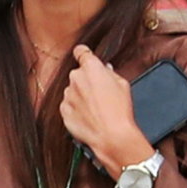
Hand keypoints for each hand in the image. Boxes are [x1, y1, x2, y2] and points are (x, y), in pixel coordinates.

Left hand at [58, 46, 152, 178]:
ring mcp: (68, 95)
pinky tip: (89, 117)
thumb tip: (104, 71)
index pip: (81, 52)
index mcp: (91, 67)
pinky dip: (76, 110)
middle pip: (79, 74)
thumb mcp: (123, 84)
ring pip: (73, 91)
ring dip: (81, 96)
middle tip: (100, 93)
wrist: (111, 135)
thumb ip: (110, 73)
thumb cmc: (119, 111)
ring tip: (96, 109)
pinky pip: (69, 106)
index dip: (83, 54)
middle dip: (87, 81)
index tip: (83, 56)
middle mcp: (75, 78)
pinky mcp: (63, 110)